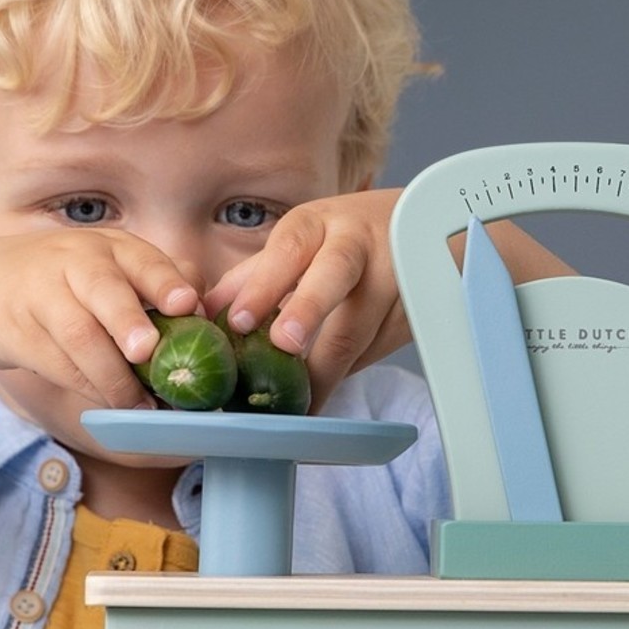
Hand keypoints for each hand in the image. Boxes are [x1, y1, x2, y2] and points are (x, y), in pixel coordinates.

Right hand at [0, 230, 204, 410]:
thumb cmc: (57, 283)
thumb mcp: (100, 271)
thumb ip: (146, 289)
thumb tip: (204, 321)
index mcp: (108, 247)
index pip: (143, 259)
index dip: (166, 281)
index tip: (187, 304)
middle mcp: (75, 262)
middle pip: (104, 289)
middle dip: (128, 321)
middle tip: (147, 351)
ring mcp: (42, 293)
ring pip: (80, 335)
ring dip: (111, 375)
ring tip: (137, 403)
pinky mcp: (17, 328)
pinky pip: (56, 361)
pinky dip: (85, 385)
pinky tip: (108, 402)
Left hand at [202, 189, 408, 412]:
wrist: (421, 229)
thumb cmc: (345, 238)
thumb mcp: (302, 242)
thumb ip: (256, 276)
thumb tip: (207, 312)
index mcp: (317, 225)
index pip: (289, 250)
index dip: (264, 285)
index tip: (240, 321)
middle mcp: (356, 244)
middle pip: (334, 274)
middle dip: (307, 309)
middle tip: (284, 346)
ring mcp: (393, 274)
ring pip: (361, 326)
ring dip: (327, 369)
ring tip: (298, 402)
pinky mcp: (413, 311)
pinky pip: (375, 351)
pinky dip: (347, 375)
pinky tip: (324, 396)